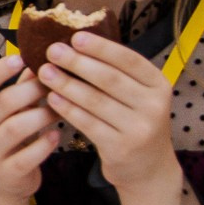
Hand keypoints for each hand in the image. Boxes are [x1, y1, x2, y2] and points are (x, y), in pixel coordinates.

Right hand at [0, 52, 56, 201]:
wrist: (4, 180)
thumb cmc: (9, 135)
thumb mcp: (10, 110)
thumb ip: (23, 84)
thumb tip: (42, 52)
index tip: (20, 58)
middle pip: (3, 103)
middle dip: (31, 90)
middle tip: (54, 83)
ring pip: (15, 128)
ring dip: (42, 115)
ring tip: (59, 109)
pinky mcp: (8, 173)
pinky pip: (26, 157)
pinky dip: (44, 145)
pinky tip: (56, 135)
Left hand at [38, 32, 177, 192]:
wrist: (148, 168)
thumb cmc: (134, 122)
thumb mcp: (138, 96)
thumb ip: (117, 73)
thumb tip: (77, 44)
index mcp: (159, 84)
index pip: (129, 60)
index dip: (101, 47)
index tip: (74, 36)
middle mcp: (154, 105)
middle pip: (110, 79)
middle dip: (77, 62)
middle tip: (51, 50)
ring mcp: (139, 128)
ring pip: (96, 101)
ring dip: (67, 84)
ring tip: (44, 72)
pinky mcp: (121, 147)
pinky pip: (88, 123)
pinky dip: (68, 109)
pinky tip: (52, 97)